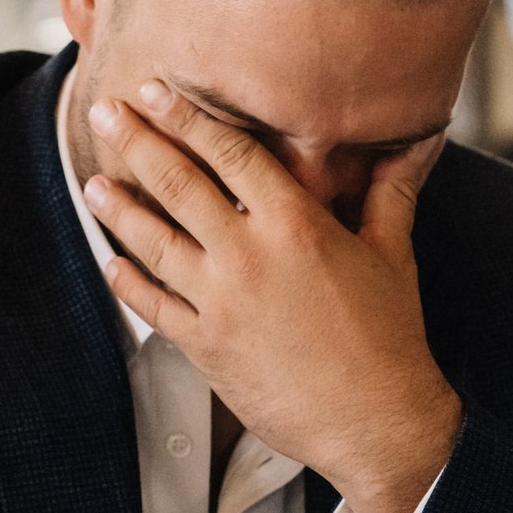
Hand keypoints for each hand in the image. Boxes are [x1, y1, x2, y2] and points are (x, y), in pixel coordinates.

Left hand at [83, 80, 460, 512]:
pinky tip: (111, 262)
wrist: (376, 421)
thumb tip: (418, 141)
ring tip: (94, 183)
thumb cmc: (390, 337)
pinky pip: (153, 306)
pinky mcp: (206, 347)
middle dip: (137, 142)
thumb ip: (390, 192)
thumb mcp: (392, 254)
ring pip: (154, 242)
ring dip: (119, 209)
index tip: (155, 91)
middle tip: (104, 111)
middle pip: (179, 184)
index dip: (187, 117)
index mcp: (296, 223)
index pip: (231, 153)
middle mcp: (250, 255)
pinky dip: (128, 282)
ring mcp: (222, 302)